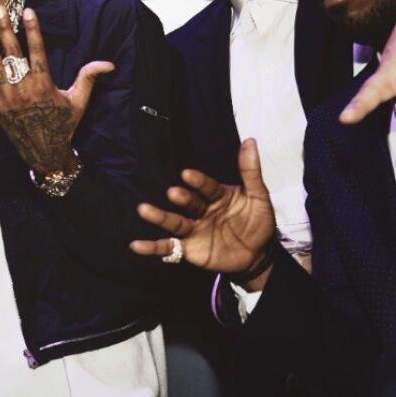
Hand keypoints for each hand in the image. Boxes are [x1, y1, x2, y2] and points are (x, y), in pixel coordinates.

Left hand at [0, 5, 112, 178]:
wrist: (44, 152)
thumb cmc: (63, 125)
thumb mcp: (79, 102)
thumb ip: (88, 78)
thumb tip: (108, 63)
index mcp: (44, 85)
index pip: (37, 52)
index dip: (32, 30)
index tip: (28, 11)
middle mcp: (24, 89)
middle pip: (12, 53)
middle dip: (3, 29)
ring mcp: (7, 97)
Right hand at [130, 140, 276, 288]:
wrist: (258, 256)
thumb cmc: (257, 223)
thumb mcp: (259, 197)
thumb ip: (250, 171)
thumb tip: (250, 141)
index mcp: (217, 195)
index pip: (207, 187)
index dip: (198, 182)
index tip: (187, 174)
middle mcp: (202, 210)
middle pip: (188, 203)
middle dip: (181, 198)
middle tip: (173, 193)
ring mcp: (194, 229)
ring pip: (174, 221)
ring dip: (159, 216)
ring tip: (143, 209)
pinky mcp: (188, 248)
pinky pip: (168, 247)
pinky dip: (152, 247)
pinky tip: (136, 245)